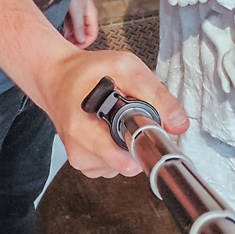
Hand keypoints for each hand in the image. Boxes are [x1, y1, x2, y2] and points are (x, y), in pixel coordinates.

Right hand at [36, 48, 188, 178]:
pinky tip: (109, 129)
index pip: (120, 158)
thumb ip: (154, 93)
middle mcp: (80, 149)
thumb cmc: (85, 72)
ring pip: (124, 165)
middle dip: (137, 140)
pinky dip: (119, 149)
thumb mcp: (125, 68)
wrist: (56, 78)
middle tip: (129, 115)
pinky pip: (114, 166)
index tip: (149, 137)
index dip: (142, 147)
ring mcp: (81, 159)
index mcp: (84, 127)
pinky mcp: (85, 164)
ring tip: (115, 118)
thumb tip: (178, 124)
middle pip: (128, 163)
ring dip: (128, 144)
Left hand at [62, 0, 99, 46]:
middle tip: (65, 46)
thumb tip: (81, 40)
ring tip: (59, 38)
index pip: (92, 35)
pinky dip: (64, 26)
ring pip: (75, 28)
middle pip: (83, 32)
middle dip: (75, 40)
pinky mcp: (69, 7)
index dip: (84, 44)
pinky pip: (68, 21)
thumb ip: (79, 26)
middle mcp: (85, 13)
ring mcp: (77, 11)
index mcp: (91, 14)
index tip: (74, 49)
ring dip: (68, 34)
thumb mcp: (77, 10)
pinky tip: (56, 28)